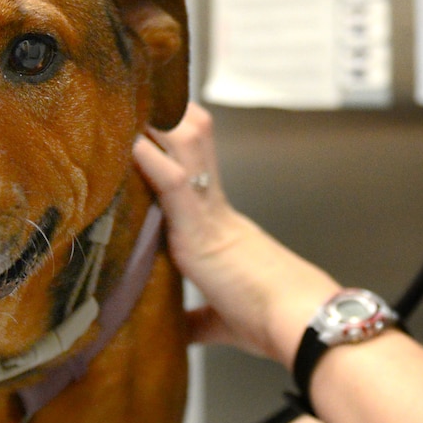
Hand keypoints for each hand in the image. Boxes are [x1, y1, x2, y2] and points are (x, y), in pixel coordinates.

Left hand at [132, 104, 339, 363]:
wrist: (298, 320)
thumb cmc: (271, 319)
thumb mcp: (225, 317)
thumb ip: (201, 320)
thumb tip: (184, 333)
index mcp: (219, 224)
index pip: (192, 168)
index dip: (171, 141)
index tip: (145, 120)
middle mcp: (214, 207)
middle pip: (193, 137)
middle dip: (164, 112)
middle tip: (133, 90)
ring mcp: (207, 212)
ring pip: (185, 143)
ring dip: (155, 123)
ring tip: (124, 101)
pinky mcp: (200, 227)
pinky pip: (173, 181)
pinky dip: (150, 159)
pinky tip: (129, 142)